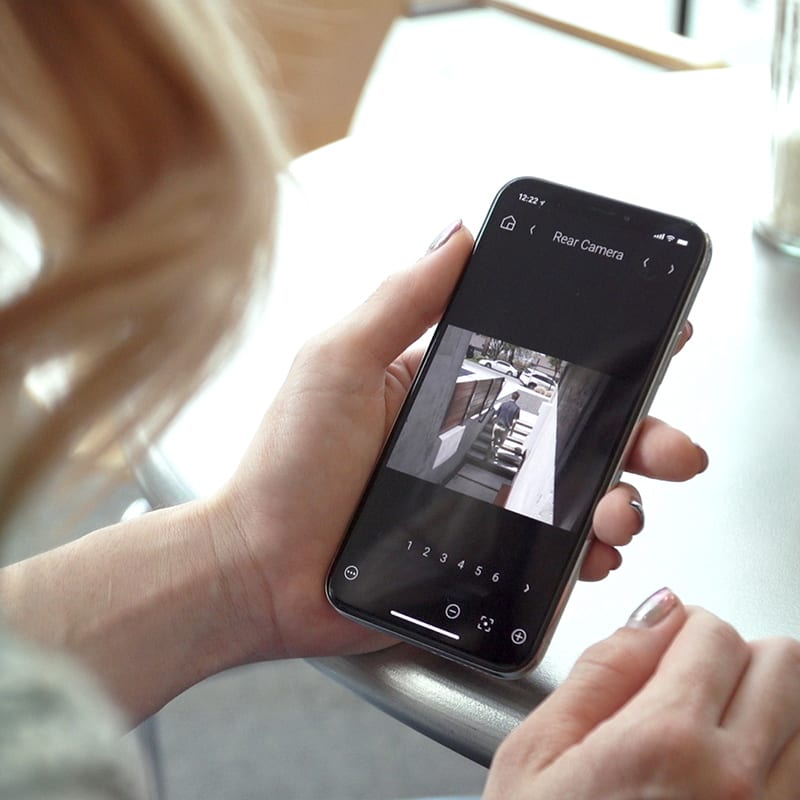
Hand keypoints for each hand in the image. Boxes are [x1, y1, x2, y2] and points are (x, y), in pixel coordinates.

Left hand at [212, 222, 708, 660]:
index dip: (605, 353)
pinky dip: (585, 556)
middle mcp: (474, 441)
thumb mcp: (336, 362)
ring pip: (578, 494)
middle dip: (640, 434)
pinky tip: (593, 553)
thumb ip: (398, 300)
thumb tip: (456, 233)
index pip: (542, 360)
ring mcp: (482, 502)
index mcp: (449, 387)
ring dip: (622, 499)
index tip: (658, 342)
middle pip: (579, 431)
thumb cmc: (285, 466)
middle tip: (670, 446)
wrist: (260, 568)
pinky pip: (551, 555)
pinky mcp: (481, 557)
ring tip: (621, 511)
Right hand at [484, 590, 799, 798]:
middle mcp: (736, 782)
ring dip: (769, 707)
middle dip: (736, 658)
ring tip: (717, 733)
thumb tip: (657, 612)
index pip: (714, 631)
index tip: (664, 650)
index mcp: (664, 741)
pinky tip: (738, 772)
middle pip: (784, 662)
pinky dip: (784, 754)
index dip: (683, 629)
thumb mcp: (537, 755)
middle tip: (693, 687)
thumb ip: (602, 670)